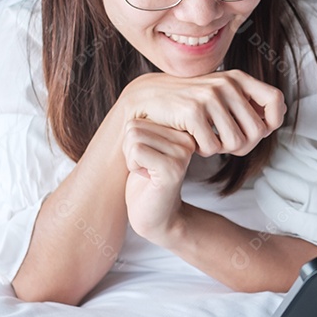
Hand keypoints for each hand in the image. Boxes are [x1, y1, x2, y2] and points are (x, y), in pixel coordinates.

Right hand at [121, 70, 285, 156]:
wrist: (149, 98)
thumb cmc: (189, 102)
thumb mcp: (220, 94)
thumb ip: (246, 104)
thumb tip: (272, 122)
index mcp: (238, 78)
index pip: (276, 99)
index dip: (274, 120)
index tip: (260, 131)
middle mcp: (227, 84)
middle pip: (258, 131)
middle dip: (244, 146)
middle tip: (226, 145)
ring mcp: (210, 97)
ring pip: (236, 143)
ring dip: (223, 150)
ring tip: (209, 141)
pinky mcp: (192, 112)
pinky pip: (212, 147)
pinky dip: (204, 151)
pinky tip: (194, 141)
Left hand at [122, 118, 197, 244]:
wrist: (156, 217)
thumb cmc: (146, 181)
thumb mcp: (145, 145)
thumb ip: (144, 124)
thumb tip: (132, 99)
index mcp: (183, 130)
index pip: (139, 118)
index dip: (132, 140)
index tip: (148, 157)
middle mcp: (187, 138)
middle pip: (135, 126)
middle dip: (130, 149)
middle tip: (146, 167)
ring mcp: (182, 153)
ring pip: (134, 138)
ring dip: (131, 158)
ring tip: (148, 171)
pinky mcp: (173, 168)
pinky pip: (137, 151)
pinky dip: (134, 166)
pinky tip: (148, 178)